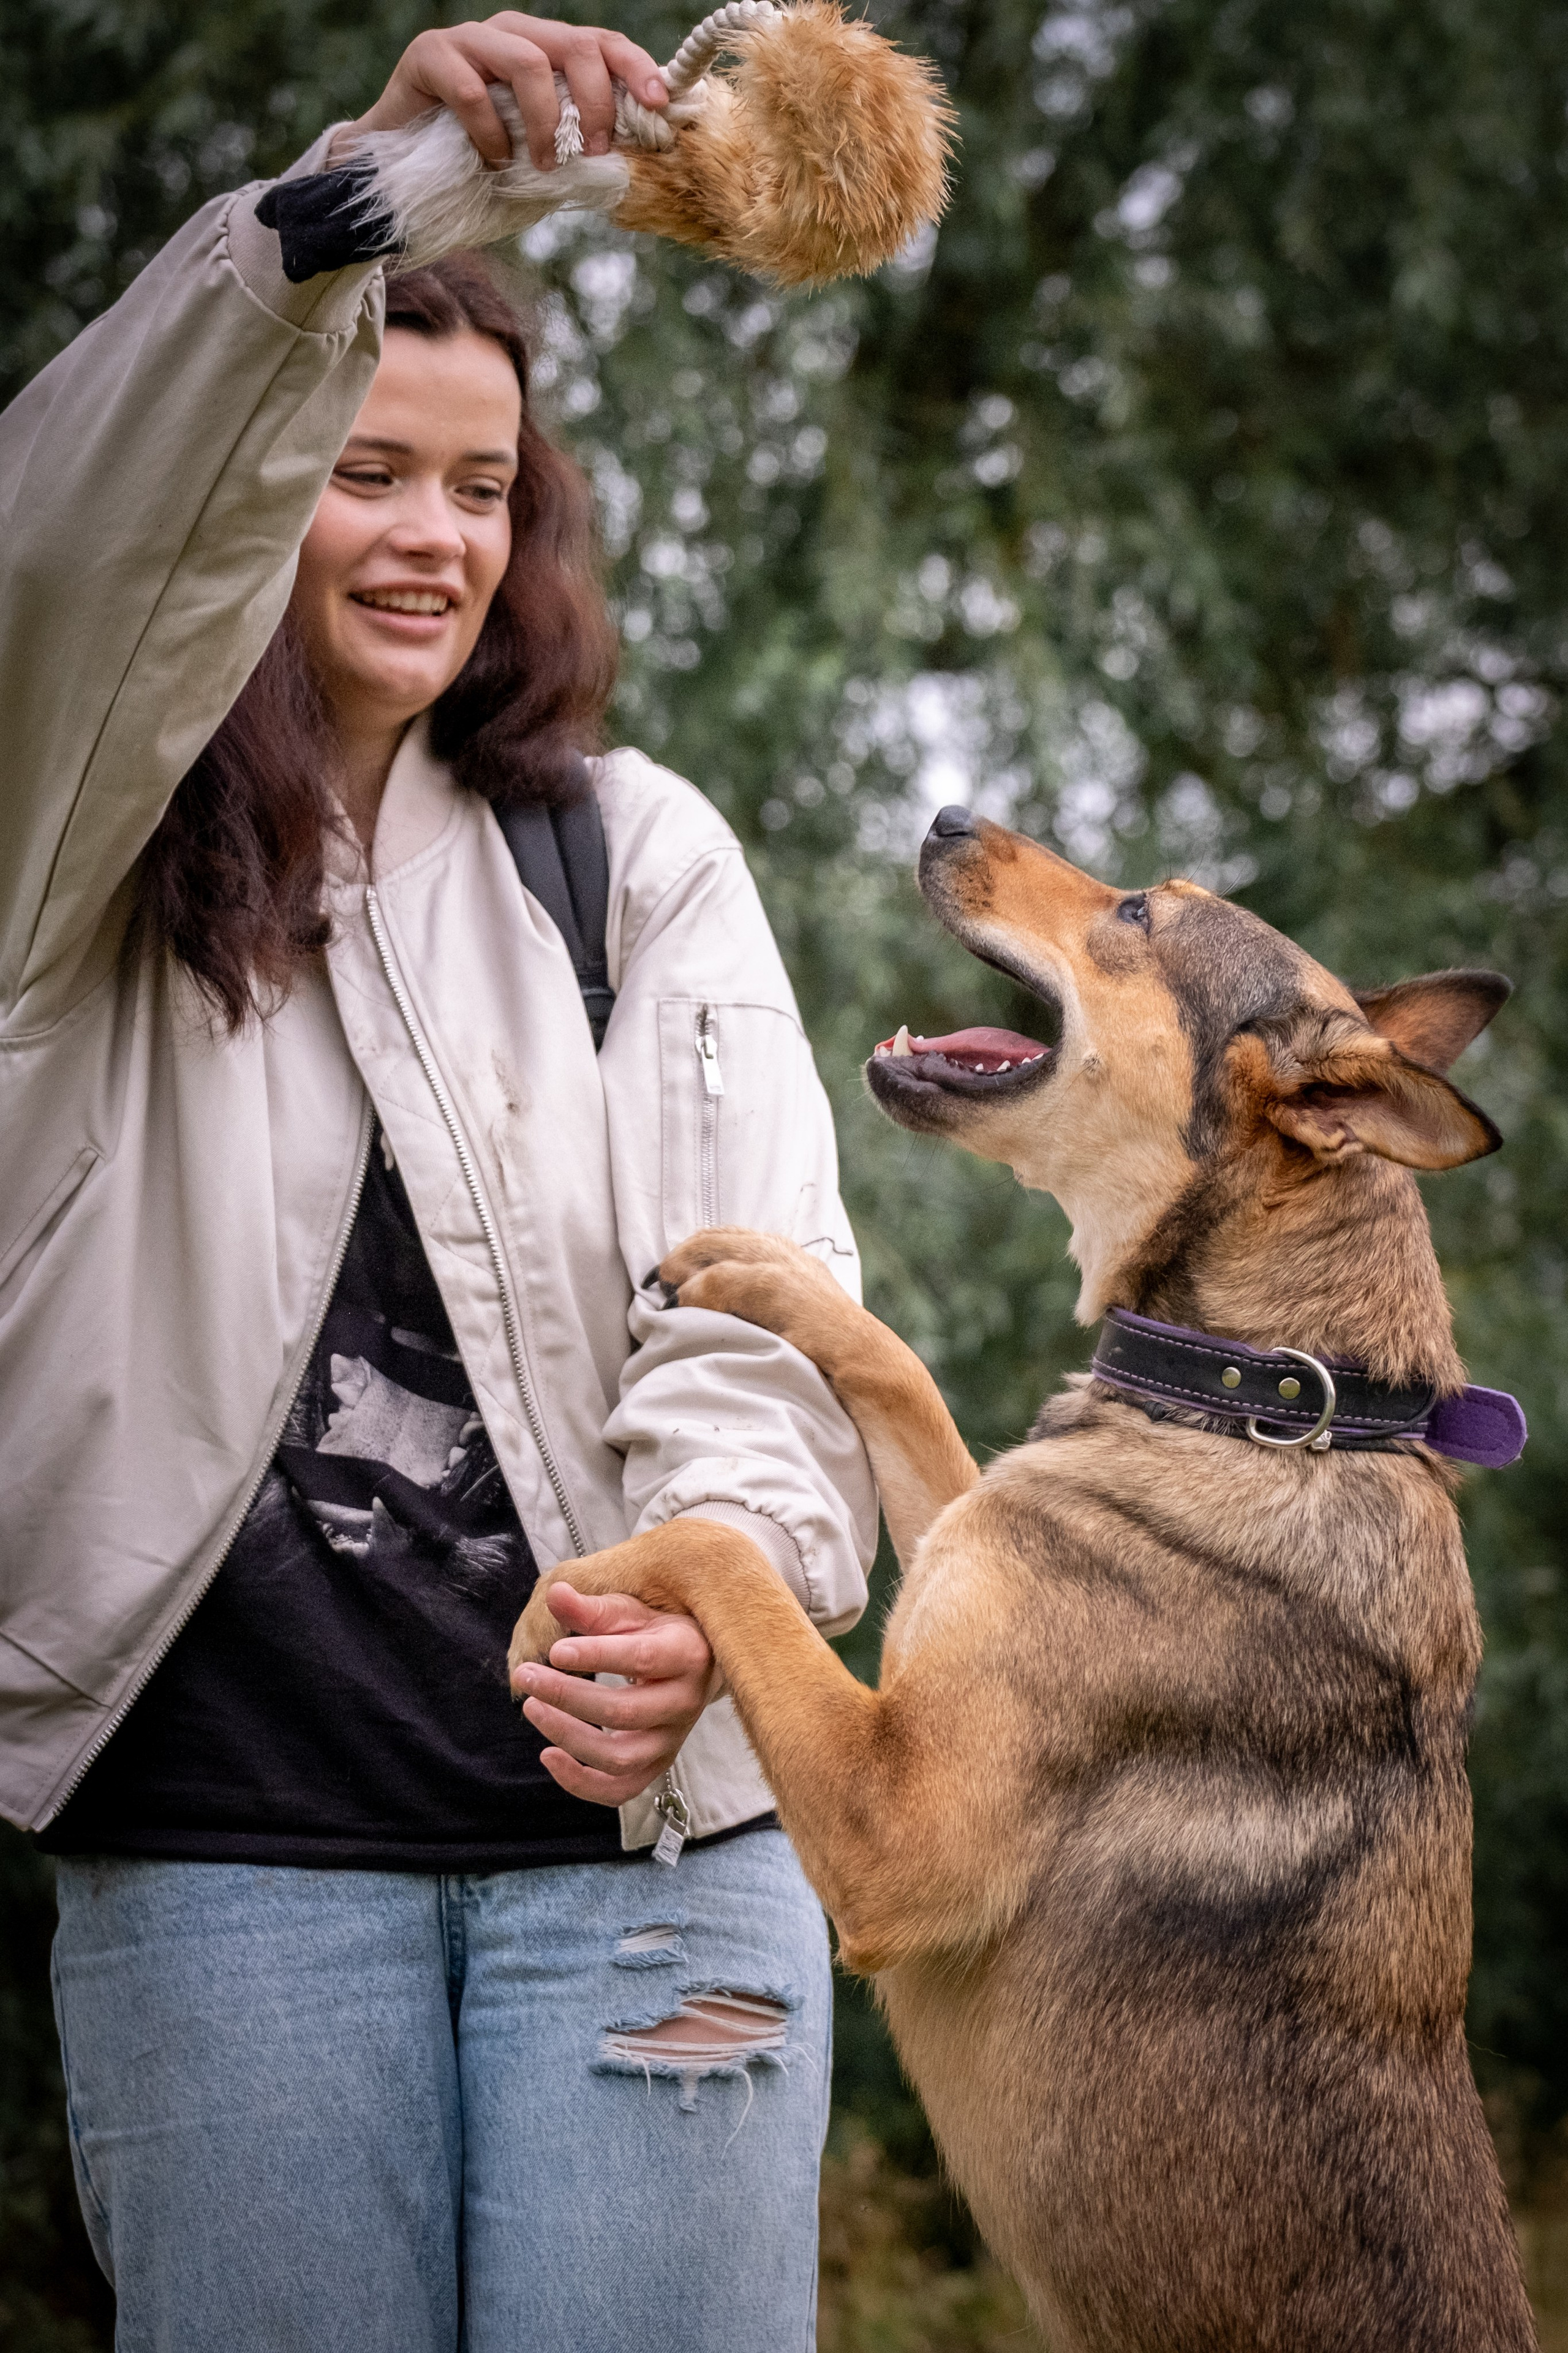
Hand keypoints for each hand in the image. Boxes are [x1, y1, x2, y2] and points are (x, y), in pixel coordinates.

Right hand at [346, 14, 667, 169]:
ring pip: (527, 62)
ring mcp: (470, 40)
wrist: (400, 173)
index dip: (635, 69)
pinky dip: (491, 133)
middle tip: (592, 150)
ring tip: (541, 164)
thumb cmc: (478, 166)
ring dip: (544, 122)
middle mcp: (512, 33)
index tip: (658, 105)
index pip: (602, 44)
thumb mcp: (539, 160)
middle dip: (595, 101)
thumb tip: (627, 163)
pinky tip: (492, 161)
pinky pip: (472, 89)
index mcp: (545, 50)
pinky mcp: (430, 56)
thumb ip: (576, 152)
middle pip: (574, 45)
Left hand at [509, 1581, 714, 1804]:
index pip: (641, 1659)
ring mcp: (672, 1740)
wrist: (696, 1666)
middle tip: (526, 1675)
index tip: (554, 1651)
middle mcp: (685, 1703)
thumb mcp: (632, 1612)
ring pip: (620, 1757)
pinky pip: (620, 1790)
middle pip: (624, 1712)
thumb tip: (556, 1594)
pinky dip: (581, 1782)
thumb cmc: (656, 1631)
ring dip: (568, 1736)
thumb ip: (593, 1608)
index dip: (596, 1656)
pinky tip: (548, 1755)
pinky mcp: (656, 1765)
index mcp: (686, 1654)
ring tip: (532, 1707)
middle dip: (567, 1696)